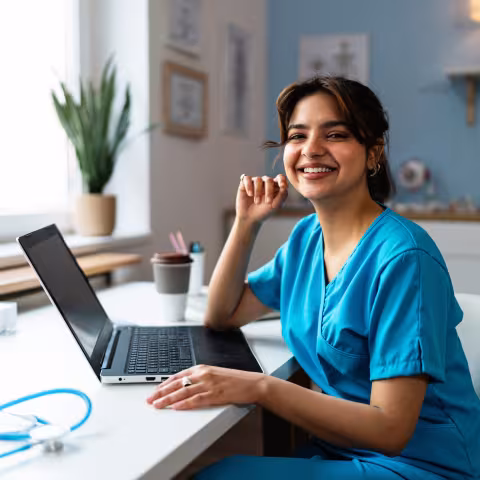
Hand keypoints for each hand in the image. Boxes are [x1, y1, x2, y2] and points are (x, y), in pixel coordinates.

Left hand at [146, 365, 265, 409]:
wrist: (251, 383)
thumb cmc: (234, 380)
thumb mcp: (214, 374)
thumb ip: (199, 378)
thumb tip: (184, 387)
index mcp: (202, 368)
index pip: (178, 376)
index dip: (164, 384)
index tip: (155, 391)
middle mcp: (203, 374)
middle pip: (177, 384)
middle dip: (161, 392)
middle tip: (150, 400)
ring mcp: (209, 384)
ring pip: (183, 392)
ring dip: (168, 399)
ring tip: (158, 405)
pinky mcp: (215, 394)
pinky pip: (196, 399)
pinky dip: (184, 404)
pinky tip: (176, 407)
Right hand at [236, 174, 287, 224]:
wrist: (249, 218)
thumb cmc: (264, 212)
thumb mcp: (275, 206)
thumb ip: (282, 195)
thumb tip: (285, 185)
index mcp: (275, 187)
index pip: (280, 178)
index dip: (282, 179)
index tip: (282, 186)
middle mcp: (265, 183)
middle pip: (269, 180)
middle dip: (269, 191)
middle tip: (268, 202)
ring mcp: (255, 182)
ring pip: (258, 180)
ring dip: (258, 191)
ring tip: (257, 202)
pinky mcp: (245, 183)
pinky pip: (247, 179)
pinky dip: (249, 186)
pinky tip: (250, 194)